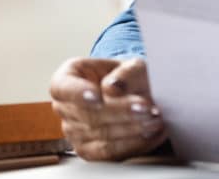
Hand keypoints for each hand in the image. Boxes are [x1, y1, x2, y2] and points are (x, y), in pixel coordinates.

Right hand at [49, 57, 167, 160]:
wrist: (138, 95)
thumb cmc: (130, 77)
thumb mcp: (133, 66)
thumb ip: (125, 73)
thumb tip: (112, 88)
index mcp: (66, 80)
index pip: (63, 88)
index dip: (79, 93)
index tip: (98, 96)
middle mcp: (65, 107)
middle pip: (88, 114)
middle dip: (121, 111)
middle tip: (146, 107)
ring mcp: (73, 131)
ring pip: (101, 134)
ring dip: (132, 128)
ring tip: (155, 119)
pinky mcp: (88, 150)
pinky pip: (109, 152)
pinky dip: (134, 143)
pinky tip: (151, 133)